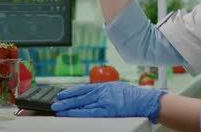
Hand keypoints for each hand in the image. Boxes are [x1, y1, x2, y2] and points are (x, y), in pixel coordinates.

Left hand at [51, 81, 166, 122]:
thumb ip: (104, 91)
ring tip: (58, 108)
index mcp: (104, 86)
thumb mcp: (116, 88)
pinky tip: (70, 113)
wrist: (145, 101)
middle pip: (80, 95)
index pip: (83, 88)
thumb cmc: (133, 96)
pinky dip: (78, 112)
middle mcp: (102, 92)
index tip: (62, 94)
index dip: (71, 91)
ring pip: (82, 103)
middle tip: (55, 102)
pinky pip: (89, 112)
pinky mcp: (107, 110)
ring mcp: (104, 101)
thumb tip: (91, 94)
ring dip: (69, 106)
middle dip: (66, 99)